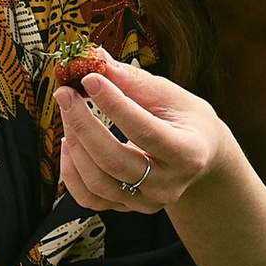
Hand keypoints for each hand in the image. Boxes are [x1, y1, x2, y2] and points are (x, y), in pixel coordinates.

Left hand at [56, 49, 233, 214]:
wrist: (200, 156)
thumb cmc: (184, 120)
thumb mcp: (169, 95)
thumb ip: (133, 80)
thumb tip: (96, 58)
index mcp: (189, 153)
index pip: (144, 131)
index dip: (113, 105)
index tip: (90, 79)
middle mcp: (169, 184)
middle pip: (115, 162)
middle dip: (83, 125)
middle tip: (66, 93)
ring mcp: (147, 201)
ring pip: (97, 183)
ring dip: (75, 144)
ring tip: (68, 113)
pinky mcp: (127, 208)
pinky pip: (89, 198)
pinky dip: (71, 172)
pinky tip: (69, 144)